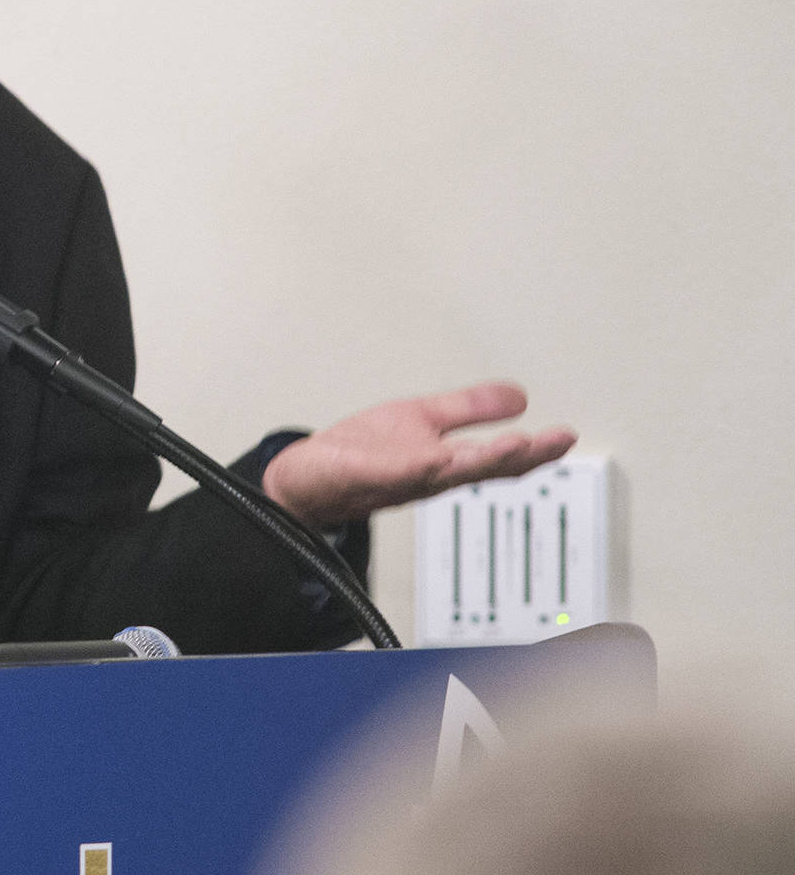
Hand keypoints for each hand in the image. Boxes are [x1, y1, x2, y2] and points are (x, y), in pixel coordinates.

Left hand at [262, 381, 576, 529]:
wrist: (307, 479)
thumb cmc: (362, 453)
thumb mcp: (422, 419)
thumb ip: (469, 409)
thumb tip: (520, 395)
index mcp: (446, 461)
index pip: (499, 457)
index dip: (535, 450)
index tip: (567, 437)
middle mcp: (430, 474)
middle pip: (484, 468)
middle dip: (524, 457)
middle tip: (559, 443)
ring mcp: (400, 476)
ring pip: (449, 472)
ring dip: (483, 461)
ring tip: (518, 446)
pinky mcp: (369, 474)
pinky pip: (399, 471)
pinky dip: (422, 465)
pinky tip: (437, 457)